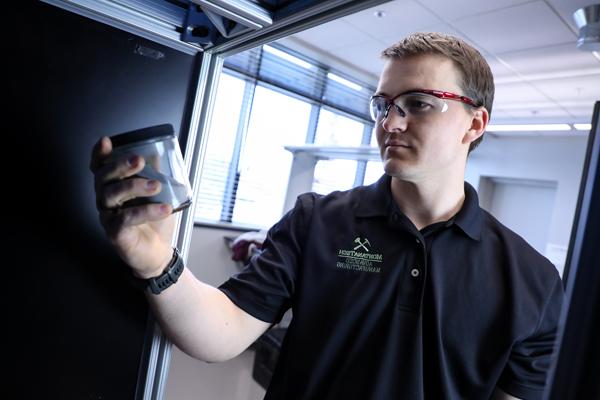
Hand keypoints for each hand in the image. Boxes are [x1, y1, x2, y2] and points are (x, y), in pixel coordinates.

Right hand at [90, 136, 175, 277]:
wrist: (158, 251)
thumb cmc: (155, 220)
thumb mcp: (160, 194)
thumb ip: (157, 175)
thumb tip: (160, 155)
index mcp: (114, 186)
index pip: (100, 167)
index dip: (100, 154)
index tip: (106, 142)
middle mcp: (106, 199)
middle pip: (103, 177)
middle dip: (119, 165)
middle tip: (139, 161)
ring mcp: (108, 215)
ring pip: (111, 195)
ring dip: (134, 186)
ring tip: (156, 186)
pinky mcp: (114, 232)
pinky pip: (125, 218)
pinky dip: (146, 212)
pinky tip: (163, 209)